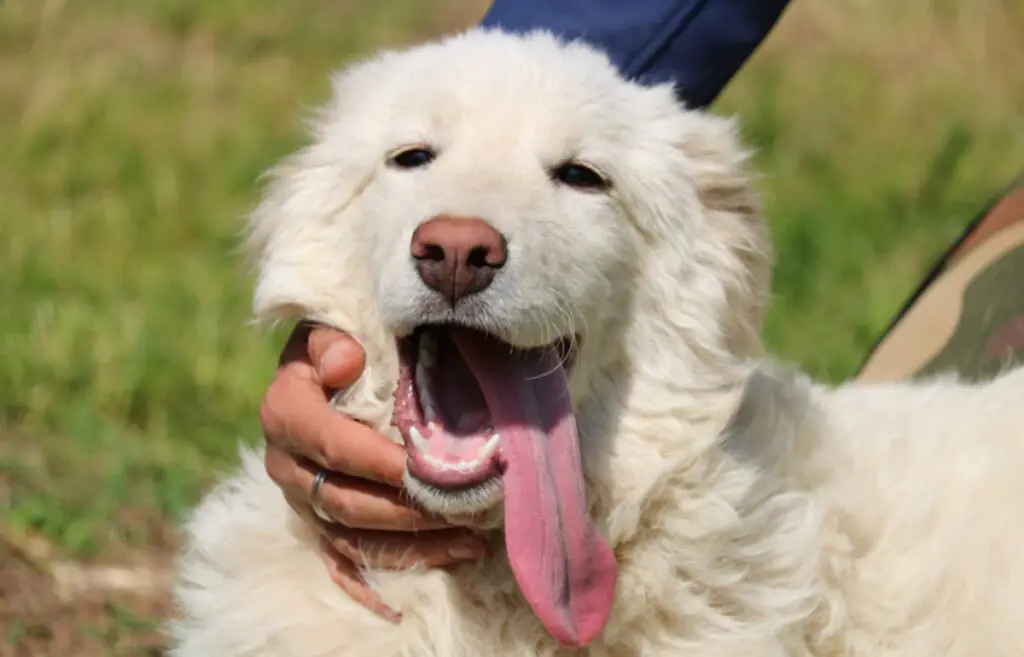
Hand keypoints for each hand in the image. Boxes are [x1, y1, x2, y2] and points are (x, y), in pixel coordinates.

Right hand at [260, 322, 486, 620]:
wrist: (319, 372)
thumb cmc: (336, 347)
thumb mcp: (327, 330)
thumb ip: (331, 341)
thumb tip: (346, 363)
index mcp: (286, 413)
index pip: (333, 445)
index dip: (377, 461)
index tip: (425, 469)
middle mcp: (286, 465)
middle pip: (345, 501)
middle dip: (407, 511)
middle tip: (464, 509)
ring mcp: (300, 501)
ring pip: (352, 536)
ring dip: (411, 545)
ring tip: (469, 541)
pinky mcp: (316, 523)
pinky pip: (341, 561)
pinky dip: (374, 580)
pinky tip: (407, 600)